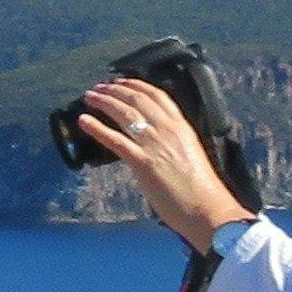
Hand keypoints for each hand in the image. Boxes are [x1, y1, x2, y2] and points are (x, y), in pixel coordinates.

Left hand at [72, 80, 253, 247]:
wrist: (208, 209)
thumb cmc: (202, 190)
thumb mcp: (191, 154)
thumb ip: (174, 144)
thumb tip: (156, 144)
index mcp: (182, 127)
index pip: (158, 96)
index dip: (136, 85)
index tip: (121, 81)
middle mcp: (169, 130)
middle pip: (138, 100)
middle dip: (115, 90)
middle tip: (99, 87)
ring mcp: (155, 145)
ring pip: (125, 114)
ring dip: (104, 102)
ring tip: (89, 97)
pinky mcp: (143, 162)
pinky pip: (116, 140)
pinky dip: (97, 128)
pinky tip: (83, 121)